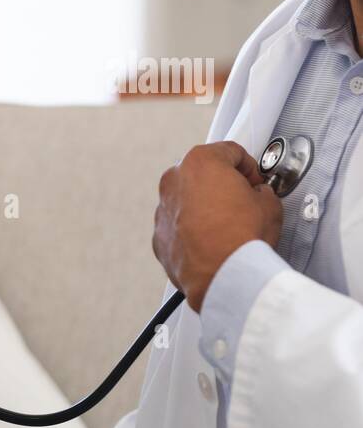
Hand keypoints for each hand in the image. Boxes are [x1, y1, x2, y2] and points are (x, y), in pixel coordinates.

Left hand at [153, 141, 282, 312]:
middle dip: (223, 184)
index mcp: (200, 163)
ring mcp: (162, 209)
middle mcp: (174, 182)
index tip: (255, 179)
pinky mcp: (159, 236)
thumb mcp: (270, 204)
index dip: (249, 166)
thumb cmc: (241, 238)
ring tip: (228, 224)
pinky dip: (192, 229)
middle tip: (243, 199)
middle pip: (203, 173)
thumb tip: (257, 197)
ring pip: (187, 200)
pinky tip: (212, 241)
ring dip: (205, 207)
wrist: (223, 276)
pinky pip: (178, 225)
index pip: (229, 151)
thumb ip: (261, 192)